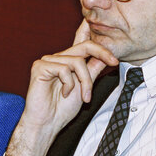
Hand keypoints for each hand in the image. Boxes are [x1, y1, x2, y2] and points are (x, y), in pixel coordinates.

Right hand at [3, 20, 117, 155]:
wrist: (47, 123)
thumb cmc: (62, 109)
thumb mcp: (85, 87)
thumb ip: (93, 70)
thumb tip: (106, 56)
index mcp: (68, 61)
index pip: (82, 41)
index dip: (94, 31)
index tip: (111, 41)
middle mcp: (58, 58)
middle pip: (85, 46)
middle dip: (102, 53)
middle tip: (114, 62)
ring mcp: (48, 60)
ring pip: (77, 61)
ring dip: (85, 81)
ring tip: (83, 97)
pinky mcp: (40, 66)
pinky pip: (64, 69)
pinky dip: (69, 84)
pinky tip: (63, 93)